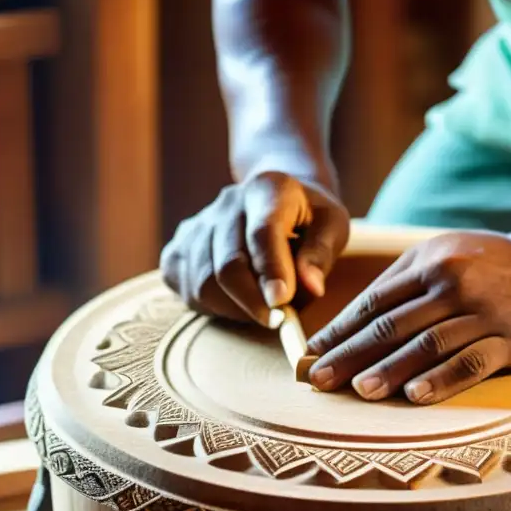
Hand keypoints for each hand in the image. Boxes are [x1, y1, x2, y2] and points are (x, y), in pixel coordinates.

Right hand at [160, 172, 349, 325]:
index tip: (282, 302)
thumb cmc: (309, 220)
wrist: (273, 203)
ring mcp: (198, 224)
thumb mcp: (332, 225)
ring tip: (261, 308)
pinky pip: (186, 289)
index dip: (272, 270)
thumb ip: (322, 253)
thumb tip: (312, 287)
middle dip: (253, 302)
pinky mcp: (178, 248)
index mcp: (268, 189)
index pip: (263, 232)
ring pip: (204, 282)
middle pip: (228, 264)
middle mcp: (227, 202)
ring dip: (235, 308)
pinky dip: (211, 306)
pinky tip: (235, 300)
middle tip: (277, 320)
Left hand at [305, 231, 510, 404]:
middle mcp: (452, 283)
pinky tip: (414, 396)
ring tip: (358, 391)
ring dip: (388, 369)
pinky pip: (470, 361)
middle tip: (319, 380)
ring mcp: (483, 312)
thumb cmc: (498, 267)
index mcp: (430, 261)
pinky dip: (441, 379)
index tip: (312, 354)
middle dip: (350, 354)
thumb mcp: (450, 253)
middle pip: (391, 325)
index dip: (340, 330)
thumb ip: (406, 280)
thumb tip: (354, 319)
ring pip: (425, 344)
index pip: (374, 301)